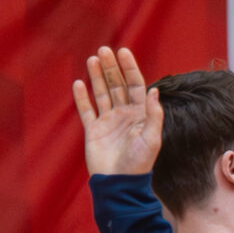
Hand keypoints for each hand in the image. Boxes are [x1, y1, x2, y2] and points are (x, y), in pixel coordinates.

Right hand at [73, 46, 163, 175]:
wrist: (119, 183)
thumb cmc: (139, 163)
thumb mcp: (152, 139)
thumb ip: (153, 115)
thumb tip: (155, 90)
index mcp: (140, 114)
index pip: (136, 85)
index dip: (130, 68)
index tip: (123, 51)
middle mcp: (124, 114)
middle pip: (117, 85)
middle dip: (111, 68)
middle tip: (104, 50)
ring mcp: (108, 121)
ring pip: (102, 93)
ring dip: (97, 76)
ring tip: (93, 58)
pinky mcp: (93, 130)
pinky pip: (86, 110)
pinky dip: (82, 97)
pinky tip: (79, 83)